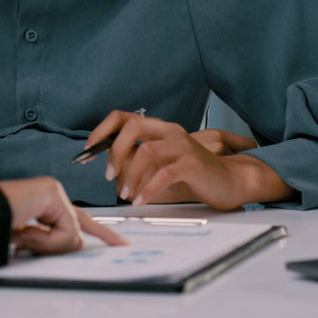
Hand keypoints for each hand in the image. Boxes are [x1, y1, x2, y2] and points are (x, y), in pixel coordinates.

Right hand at [0, 177, 127, 253]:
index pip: (77, 219)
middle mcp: (51, 192)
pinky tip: (22, 233)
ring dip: (46, 246)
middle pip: (80, 225)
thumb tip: (76, 243)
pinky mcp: (52, 194)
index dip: (100, 232)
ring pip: (72, 234)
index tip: (120, 242)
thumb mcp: (27, 240)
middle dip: (86, 239)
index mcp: (43, 202)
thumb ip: (51, 241)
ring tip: (20, 238)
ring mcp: (52, 191)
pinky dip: (45, 241)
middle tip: (94, 243)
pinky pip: (66, 232)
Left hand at [82, 110, 293, 210]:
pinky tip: (141, 201)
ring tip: (126, 194)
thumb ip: (140, 159)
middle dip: (114, 150)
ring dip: (130, 175)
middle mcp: (170, 131)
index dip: (102, 131)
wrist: (229, 182)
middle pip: (133, 126)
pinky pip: (163, 174)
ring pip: (146, 151)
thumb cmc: (194, 174)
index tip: (88, 151)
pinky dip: (147, 190)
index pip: (123, 117)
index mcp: (160, 128)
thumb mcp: (162, 163)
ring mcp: (183, 146)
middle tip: (109, 175)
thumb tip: (109, 164)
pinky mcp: (192, 164)